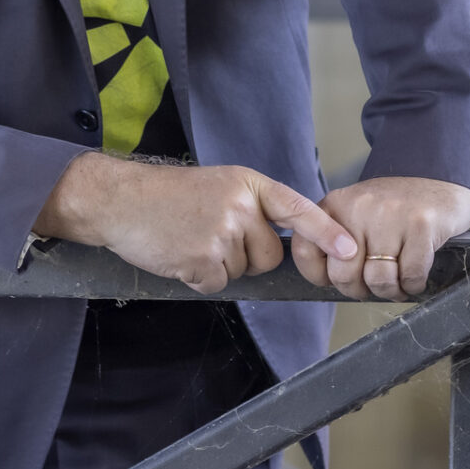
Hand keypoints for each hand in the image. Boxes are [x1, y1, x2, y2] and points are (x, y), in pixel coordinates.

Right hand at [34, 154, 357, 294]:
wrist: (120, 199)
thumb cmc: (169, 195)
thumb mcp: (219, 185)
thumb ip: (251, 207)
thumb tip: (280, 242)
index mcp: (248, 184)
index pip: (296, 209)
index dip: (326, 232)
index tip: (349, 250)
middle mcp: (240, 206)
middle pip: (269, 255)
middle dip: (246, 255)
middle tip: (209, 234)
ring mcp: (222, 233)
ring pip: (243, 271)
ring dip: (220, 266)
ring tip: (191, 240)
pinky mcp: (202, 260)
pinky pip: (217, 285)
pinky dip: (198, 278)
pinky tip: (180, 255)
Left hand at [294, 176, 469, 300]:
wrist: (441, 184)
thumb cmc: (396, 211)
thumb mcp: (356, 216)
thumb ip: (333, 242)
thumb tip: (326, 281)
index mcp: (336, 204)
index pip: (305, 250)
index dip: (321, 276)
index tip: (338, 276)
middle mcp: (359, 206)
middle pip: (344, 275)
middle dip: (361, 290)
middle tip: (374, 282)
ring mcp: (391, 214)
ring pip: (379, 280)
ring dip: (391, 290)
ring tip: (397, 279)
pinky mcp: (421, 225)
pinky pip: (410, 276)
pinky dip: (414, 284)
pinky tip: (415, 273)